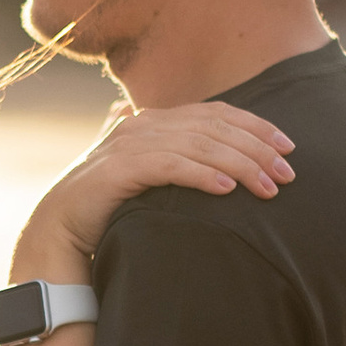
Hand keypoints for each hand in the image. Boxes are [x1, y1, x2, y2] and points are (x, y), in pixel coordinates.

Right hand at [18, 101, 292, 276]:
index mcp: (154, 121)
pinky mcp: (119, 169)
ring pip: (199, 145)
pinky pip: (171, 166)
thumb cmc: (104, 207)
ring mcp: (130, 144)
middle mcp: (143, 125)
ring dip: (240, 165)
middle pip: (214, 127)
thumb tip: (171, 137)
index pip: (216, 114)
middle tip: (288, 173)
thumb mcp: (140, 174)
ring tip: (267, 187)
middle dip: (257, 148)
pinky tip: (228, 190)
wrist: (57, 231)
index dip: (255, 126)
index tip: (288, 147)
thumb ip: (162, 154)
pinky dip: (202, 175)